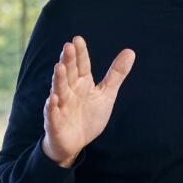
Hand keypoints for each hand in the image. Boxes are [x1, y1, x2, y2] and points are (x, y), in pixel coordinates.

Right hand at [42, 36, 135, 167]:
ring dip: (58, 79)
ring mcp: (61, 106)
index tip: (77, 39)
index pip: (81, 65)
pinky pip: (52, 114)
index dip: (80, 54)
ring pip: (59, 90)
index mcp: (82, 83)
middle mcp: (70, 91)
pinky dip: (52, 107)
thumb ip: (116, 74)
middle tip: (67, 47)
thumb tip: (130, 51)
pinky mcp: (55, 122)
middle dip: (68, 61)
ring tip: (58, 67)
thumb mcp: (106, 94)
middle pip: (69, 74)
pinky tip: (53, 99)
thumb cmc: (88, 115)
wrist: (75, 142)